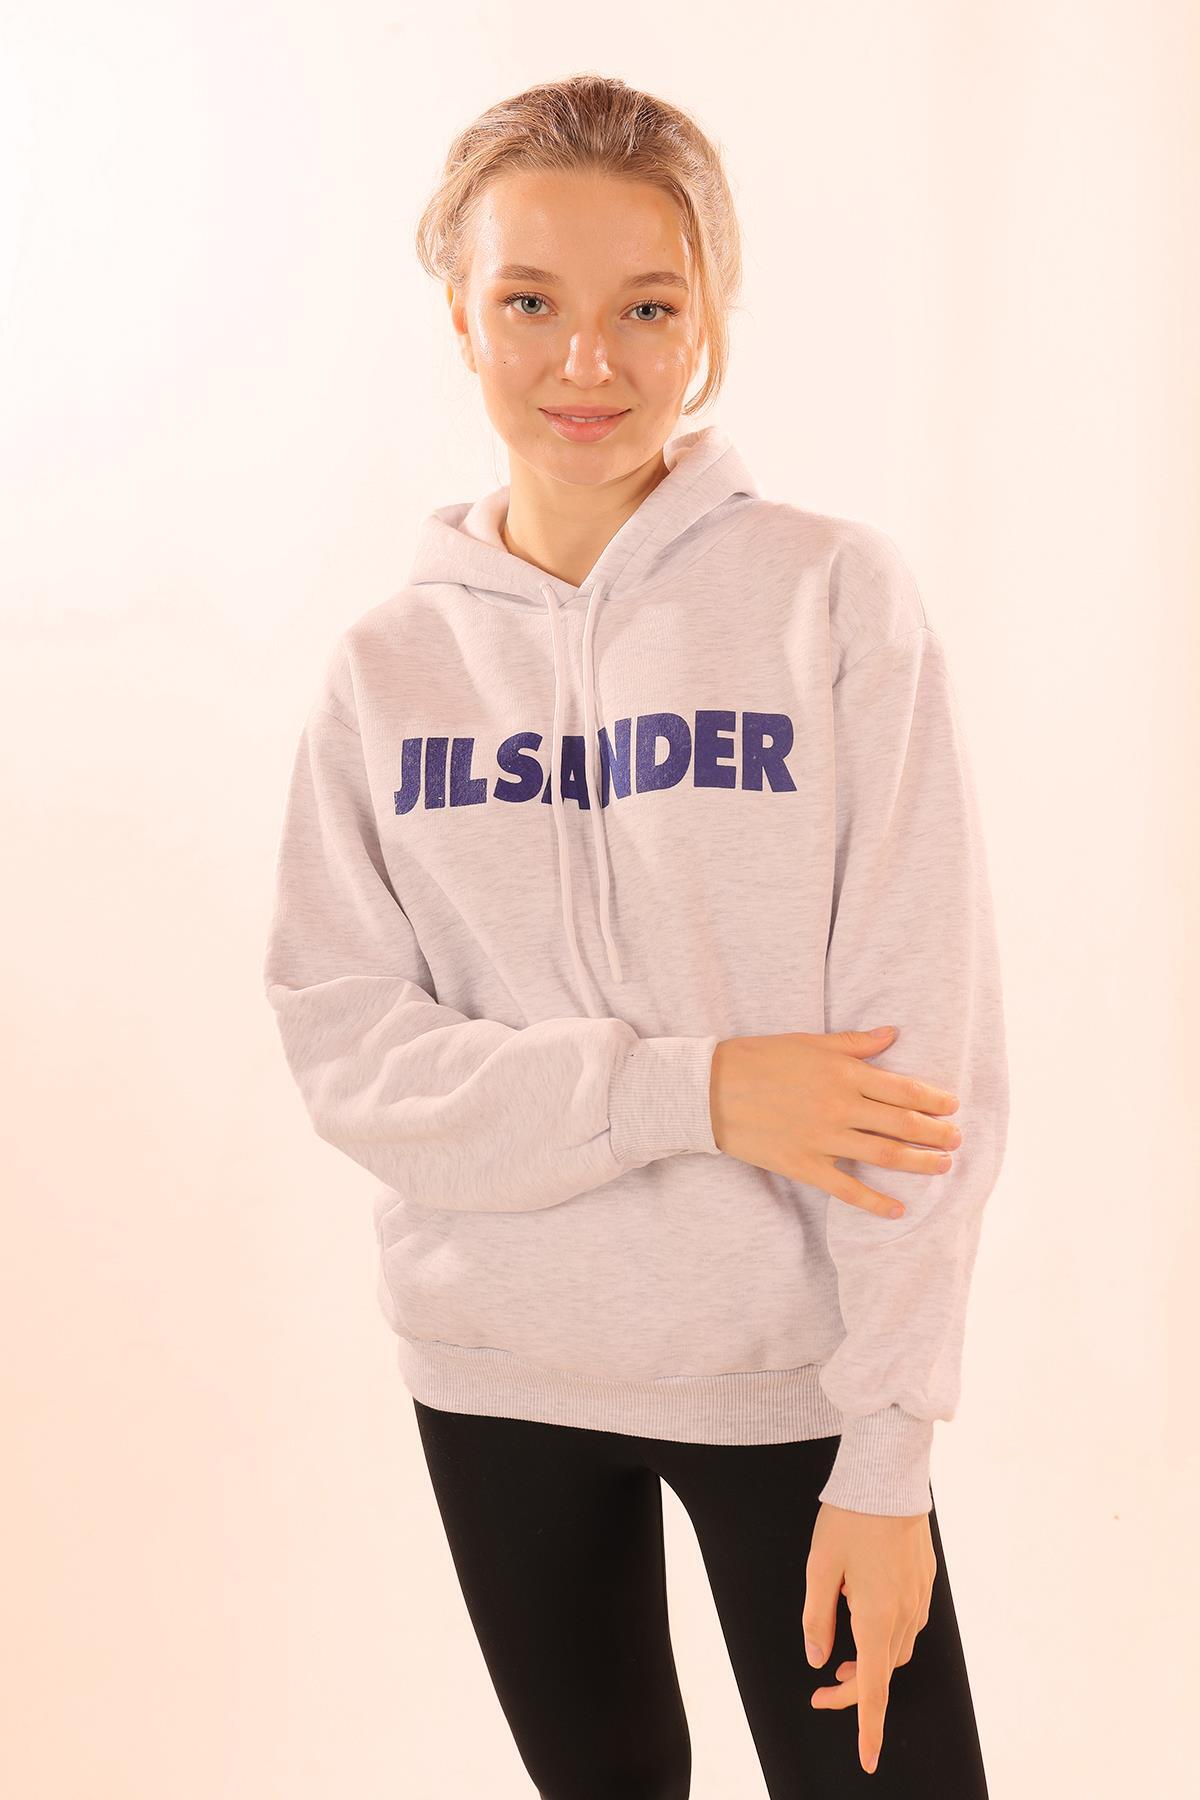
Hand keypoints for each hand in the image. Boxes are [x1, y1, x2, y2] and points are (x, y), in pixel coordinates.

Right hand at [709, 1026, 961, 1220]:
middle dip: (936, 1133)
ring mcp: (823, 1139)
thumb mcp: (808, 1042)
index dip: (934, 1099)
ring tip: (943, 1167)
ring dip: (920, 1164)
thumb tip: (893, 1034)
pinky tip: (898, 1210)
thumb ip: (854, 1043)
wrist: (708, 1090)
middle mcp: (840, 1107)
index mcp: (843, 1073)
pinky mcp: (804, 1165)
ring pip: (885, 1156)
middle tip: (957, 1140)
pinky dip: (875, 1203)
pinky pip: (847, 1190)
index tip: (953, 1105)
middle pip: (902, 1124)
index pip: (904, 1089)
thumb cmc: (758, 1058)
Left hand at [802, 1500, 936, 1774]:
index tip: (867, 1760)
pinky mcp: (924, 1583)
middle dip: (855, 1690)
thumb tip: (817, 1658)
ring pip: (895, 1649)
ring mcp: (918, 1599)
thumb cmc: (850, 1518)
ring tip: (841, 1661)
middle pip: (883, 1671)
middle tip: (821, 1691)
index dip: (867, 1727)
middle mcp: (904, 1615)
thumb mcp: (819, 1567)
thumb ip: (817, 1618)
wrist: (888, 1477)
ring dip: (870, 1663)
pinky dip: (883, 1636)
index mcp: (876, 1616)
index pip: (874, 1688)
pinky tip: (861, 1615)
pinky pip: (905, 1624)